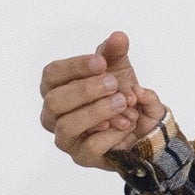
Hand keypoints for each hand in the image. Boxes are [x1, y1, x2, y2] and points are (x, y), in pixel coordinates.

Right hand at [39, 31, 165, 169]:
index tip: (102, 62)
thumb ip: (115, 54)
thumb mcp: (120, 70)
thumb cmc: (120, 95)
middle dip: (85, 90)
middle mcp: (53, 115)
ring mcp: (65, 138)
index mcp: (55, 88)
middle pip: (54, 101)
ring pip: (67, 126)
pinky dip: (111, 134)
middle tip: (113, 83)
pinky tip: (126, 123)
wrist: (143, 127)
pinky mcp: (82, 157)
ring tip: (123, 102)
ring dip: (97, 112)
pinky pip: (90, 147)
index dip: (74, 67)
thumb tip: (119, 37)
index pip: (51, 74)